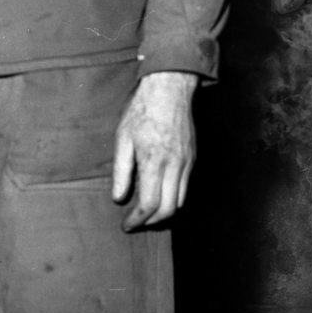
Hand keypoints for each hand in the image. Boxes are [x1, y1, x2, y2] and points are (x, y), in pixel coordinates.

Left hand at [111, 70, 198, 230]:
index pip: (149, 204)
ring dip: (164, 212)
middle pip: (169, 209)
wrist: (170, 88)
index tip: (127, 224)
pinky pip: (185, 187)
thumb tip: (119, 198)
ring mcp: (186, 162)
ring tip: (147, 212)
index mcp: (154, 160)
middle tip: (137, 222)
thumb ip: (121, 170)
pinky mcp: (192, 158)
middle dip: (151, 222)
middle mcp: (174, 165)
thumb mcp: (123, 137)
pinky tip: (161, 193)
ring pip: (181, 201)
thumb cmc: (143, 110)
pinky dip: (174, 198)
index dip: (137, 220)